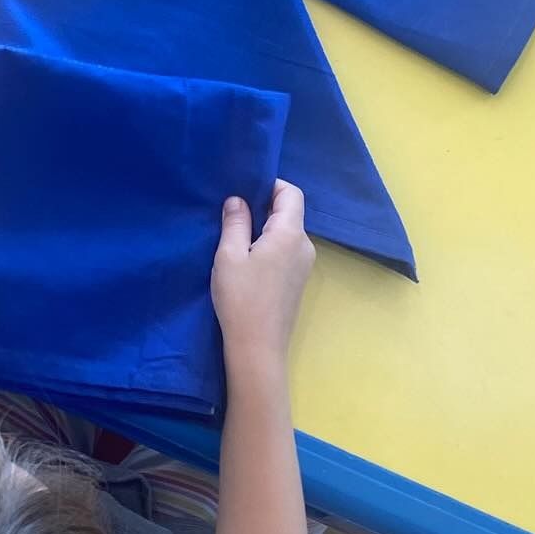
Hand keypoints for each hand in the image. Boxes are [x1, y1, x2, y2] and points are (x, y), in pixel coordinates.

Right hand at [212, 180, 315, 375]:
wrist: (258, 347)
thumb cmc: (241, 298)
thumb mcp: (229, 256)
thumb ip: (235, 222)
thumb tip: (238, 200)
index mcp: (291, 234)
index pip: (291, 193)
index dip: (270, 185)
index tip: (244, 191)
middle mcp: (305, 246)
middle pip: (290, 213)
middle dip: (264, 208)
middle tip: (233, 215)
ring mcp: (304, 266)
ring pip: (287, 234)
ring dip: (265, 230)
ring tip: (237, 239)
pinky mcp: (298, 281)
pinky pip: (286, 252)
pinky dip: (269, 247)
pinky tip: (248, 261)